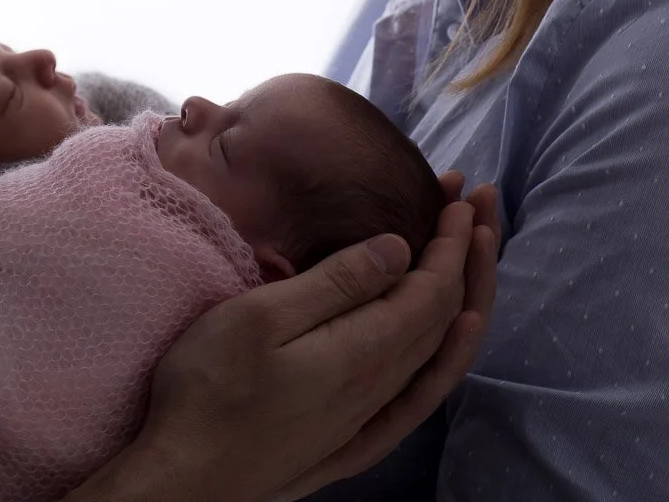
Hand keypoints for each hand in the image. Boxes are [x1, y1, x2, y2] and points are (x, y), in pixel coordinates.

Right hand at [68, 185, 497, 501]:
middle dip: (470, 254)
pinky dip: (450, 357)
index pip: (433, 288)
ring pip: (441, 350)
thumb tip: (399, 250)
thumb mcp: (261, 317)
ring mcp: (371, 417)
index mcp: (364, 350)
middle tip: (481, 203)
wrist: (187, 479)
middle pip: (449, 314)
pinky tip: (452, 343)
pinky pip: (424, 392)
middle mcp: (382, 387)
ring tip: (477, 255)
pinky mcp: (355, 438)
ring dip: (467, 295)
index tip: (458, 195)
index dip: (453, 239)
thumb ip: (337, 283)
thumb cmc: (209, 390)